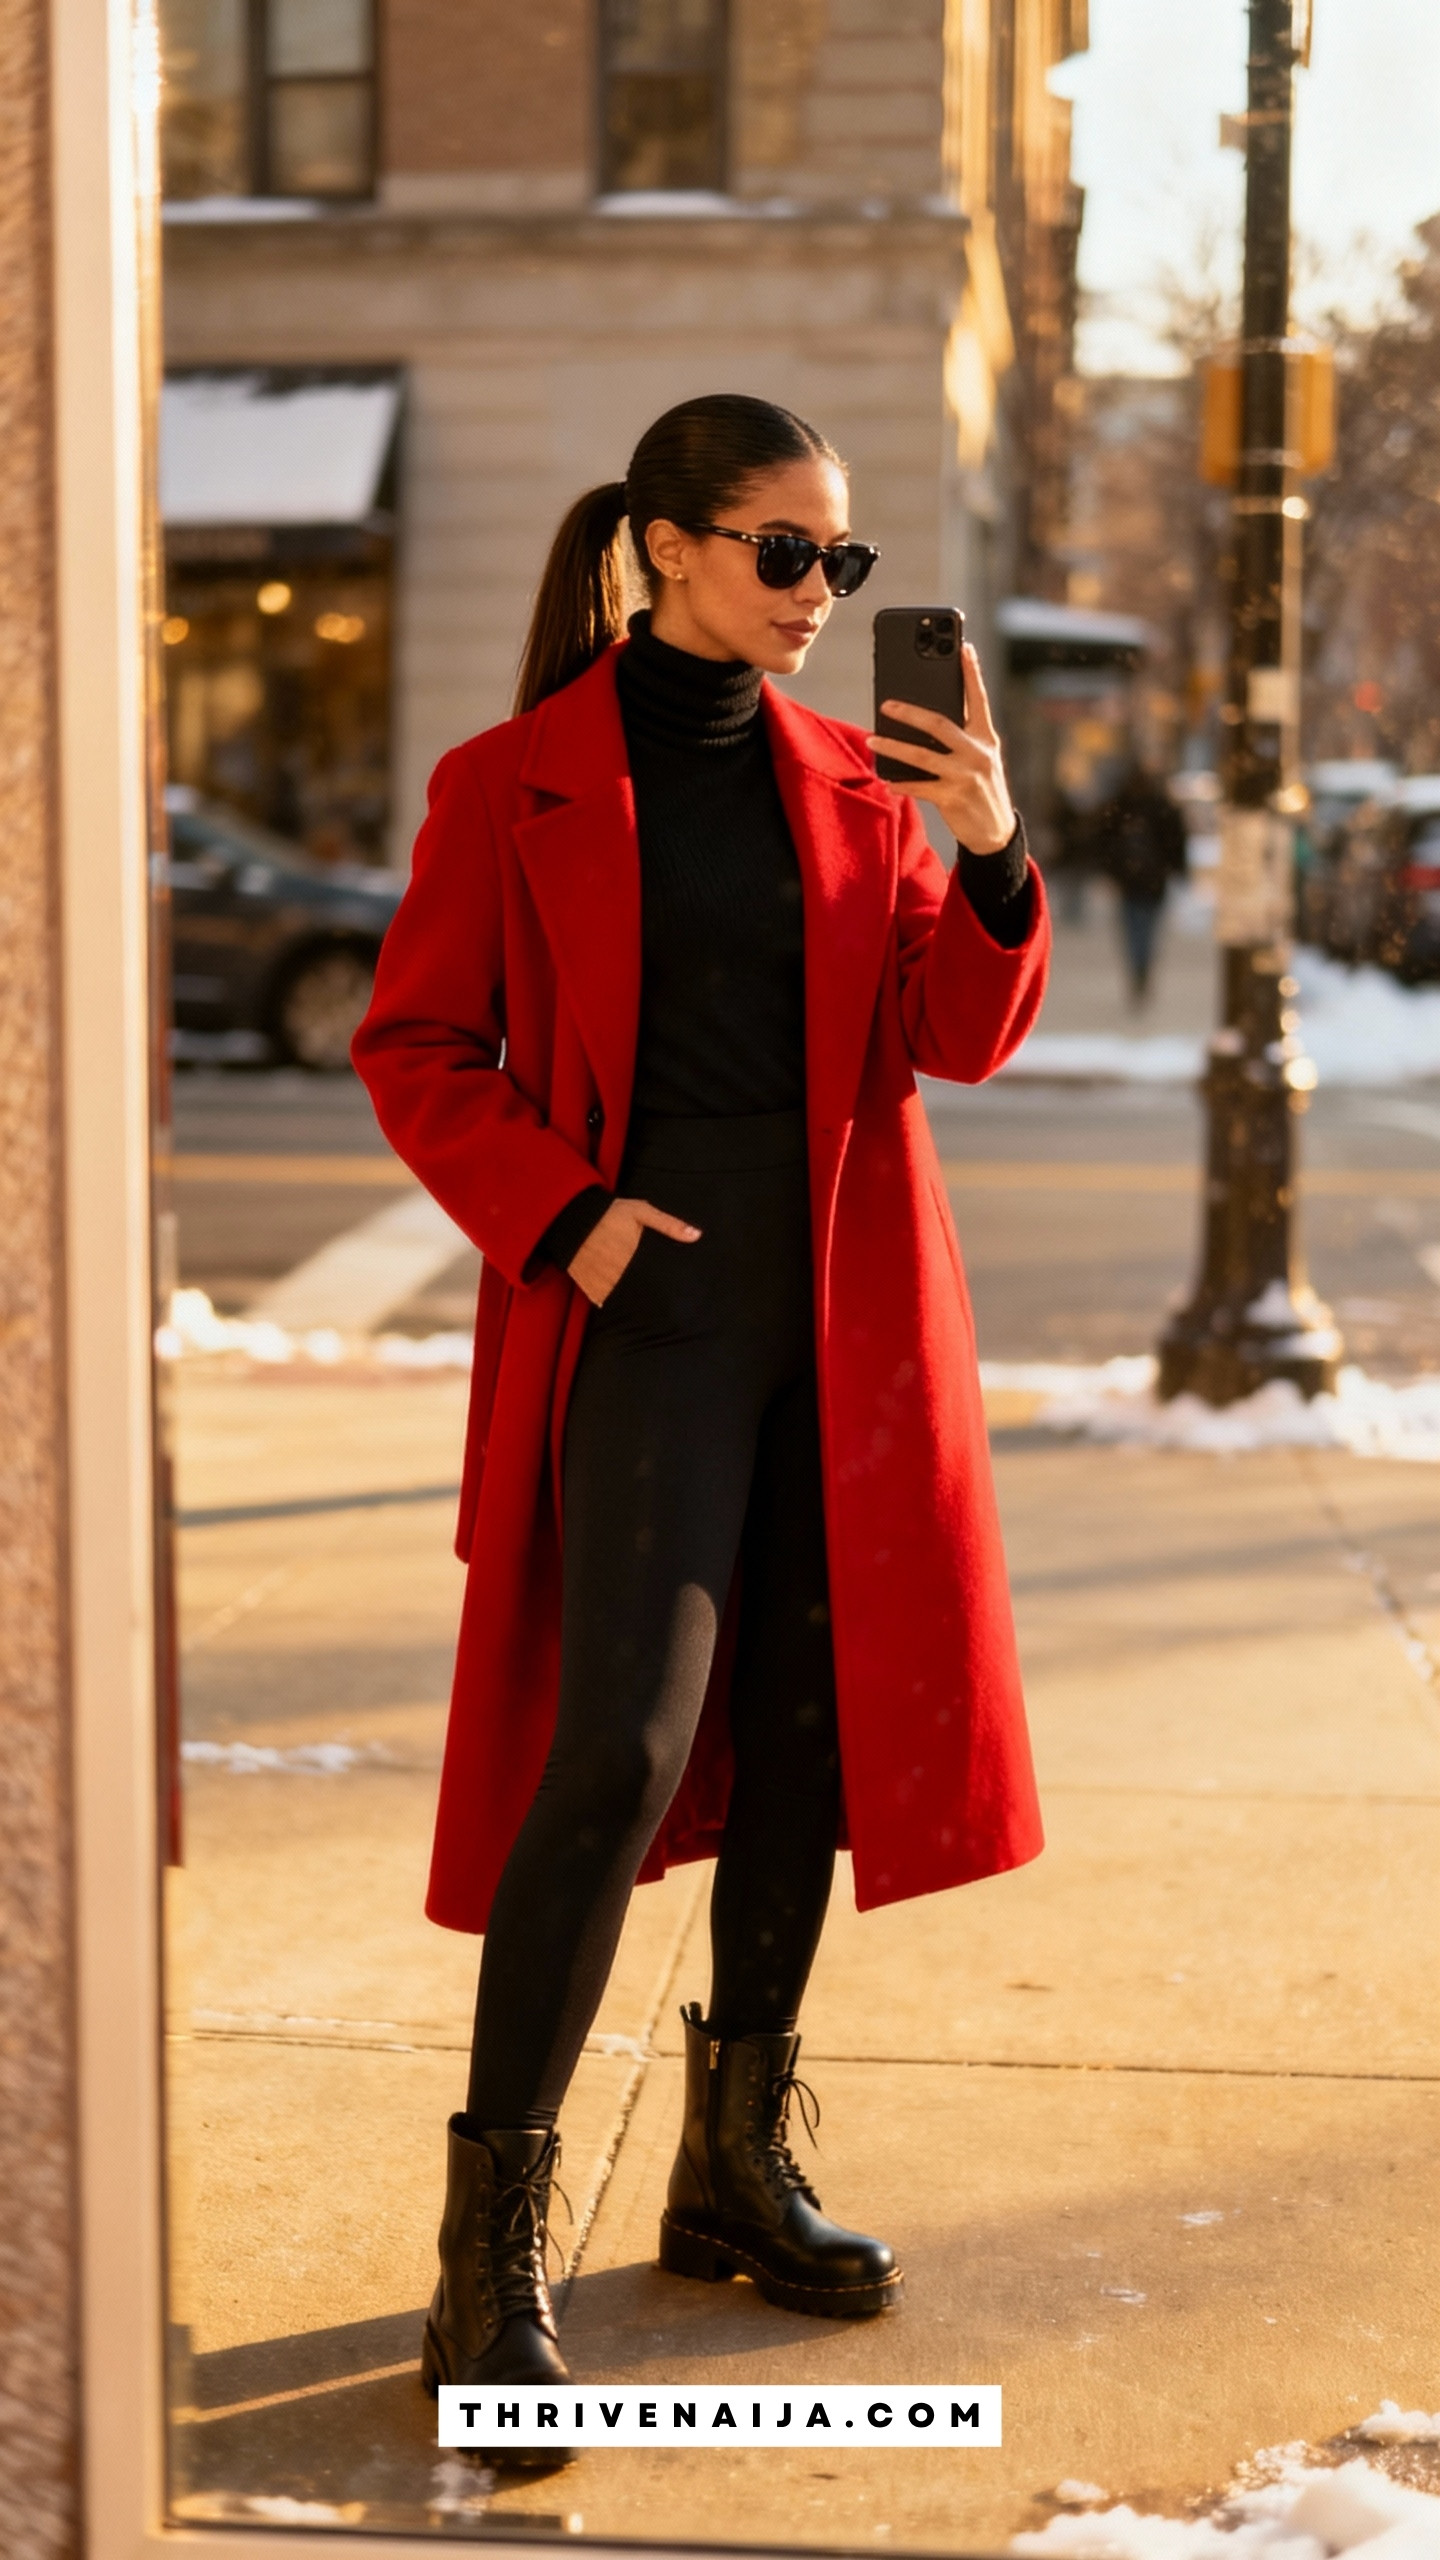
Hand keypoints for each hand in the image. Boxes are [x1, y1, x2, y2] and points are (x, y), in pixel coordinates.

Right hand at [568, 1196, 700, 1305]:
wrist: (573, 1216)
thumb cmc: (610, 1213)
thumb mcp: (641, 1212)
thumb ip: (668, 1225)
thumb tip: (697, 1235)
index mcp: (634, 1256)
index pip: (655, 1281)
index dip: (665, 1290)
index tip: (675, 1295)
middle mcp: (618, 1271)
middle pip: (639, 1294)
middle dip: (651, 1298)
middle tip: (664, 1306)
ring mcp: (601, 1280)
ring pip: (621, 1300)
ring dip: (631, 1302)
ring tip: (644, 1308)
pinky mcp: (588, 1284)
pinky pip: (601, 1301)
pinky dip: (609, 1302)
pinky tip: (619, 1300)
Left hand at [867, 643, 1016, 853]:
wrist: (995, 833)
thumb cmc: (982, 788)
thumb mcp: (982, 758)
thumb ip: (962, 737)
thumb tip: (925, 719)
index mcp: (986, 738)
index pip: (979, 699)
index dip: (972, 673)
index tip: (963, 647)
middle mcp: (978, 753)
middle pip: (939, 724)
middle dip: (910, 713)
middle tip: (886, 705)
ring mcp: (965, 776)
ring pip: (921, 756)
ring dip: (893, 747)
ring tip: (872, 740)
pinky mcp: (952, 798)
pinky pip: (919, 787)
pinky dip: (901, 783)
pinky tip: (886, 780)